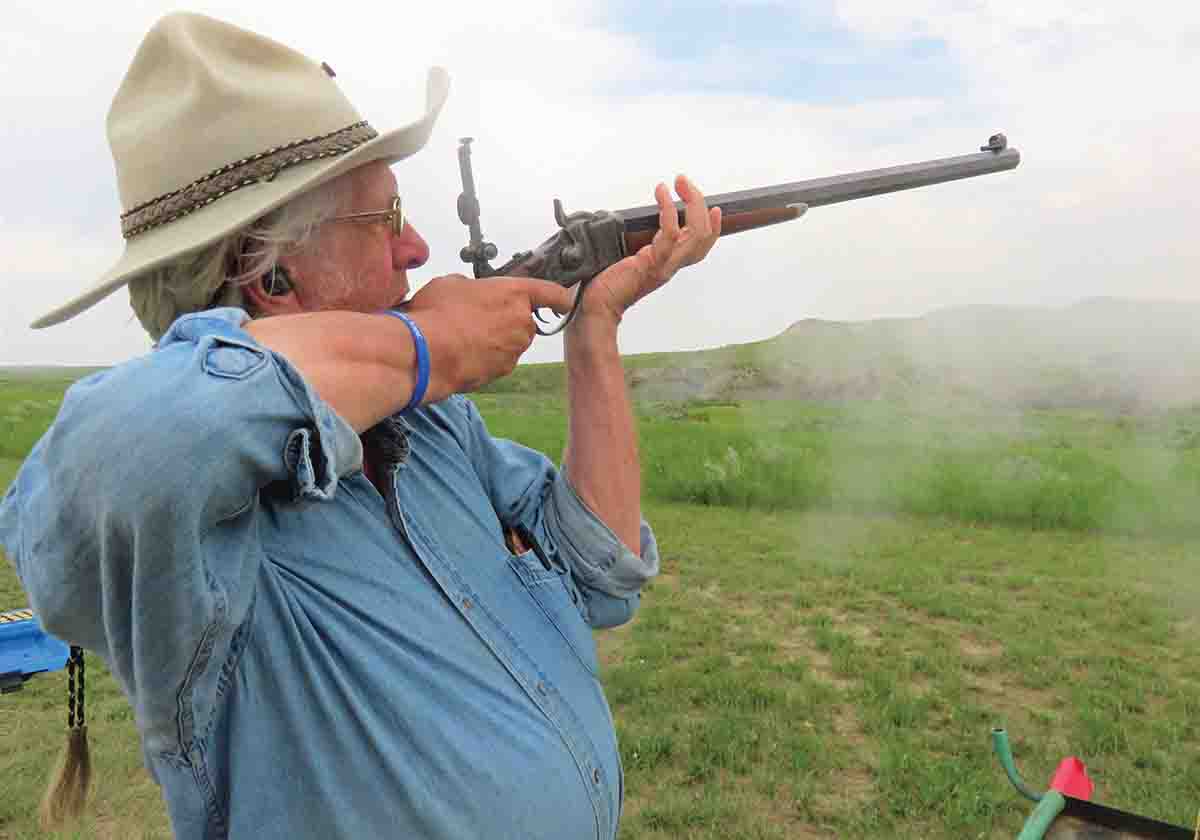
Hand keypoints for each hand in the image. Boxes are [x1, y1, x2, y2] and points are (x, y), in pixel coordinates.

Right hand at [403, 274, 572, 393]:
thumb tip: (473, 294)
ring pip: (512, 342)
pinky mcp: (502, 371)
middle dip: (507, 319)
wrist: (426, 353)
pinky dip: (486, 357)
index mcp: (514, 294)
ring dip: (496, 339)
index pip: (551, 293)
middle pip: (525, 320)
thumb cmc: (437, 314)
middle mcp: (521, 322)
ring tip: (464, 334)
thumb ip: (474, 287)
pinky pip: (499, 360)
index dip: (558, 297)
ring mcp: (514, 350)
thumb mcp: (452, 284)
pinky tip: (463, 352)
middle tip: (479, 316)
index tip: (563, 301)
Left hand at [579, 175, 721, 327]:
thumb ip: (637, 245)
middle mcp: (671, 265)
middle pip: (703, 235)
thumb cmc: (604, 284)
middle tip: (684, 181)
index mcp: (667, 264)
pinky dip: (668, 210)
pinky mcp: (652, 264)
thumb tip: (628, 224)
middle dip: (699, 203)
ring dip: (692, 202)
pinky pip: (670, 235)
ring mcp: (664, 266)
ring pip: (696, 233)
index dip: (713, 227)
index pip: (700, 247)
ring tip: (678, 183)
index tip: (714, 207)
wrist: (595, 305)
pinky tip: (661, 193)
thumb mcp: (626, 258)